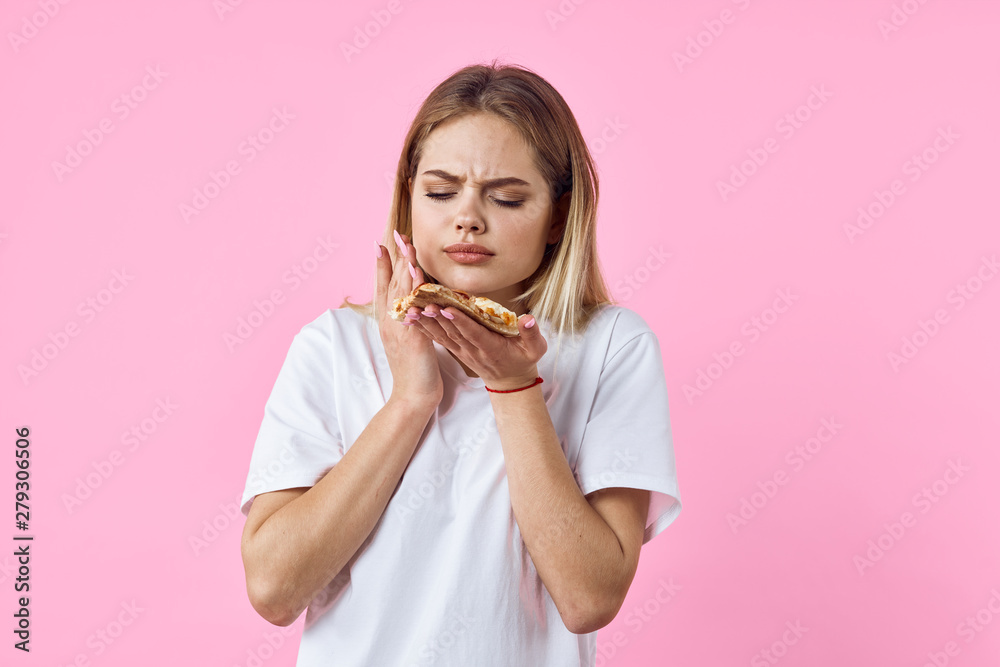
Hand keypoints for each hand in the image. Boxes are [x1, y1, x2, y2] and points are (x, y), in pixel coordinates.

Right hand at [375, 231, 442, 407]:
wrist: (413, 397)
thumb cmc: (415, 371)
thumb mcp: (410, 340)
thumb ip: (409, 322)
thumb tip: (414, 307)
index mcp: (389, 322)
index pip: (383, 287)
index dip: (381, 265)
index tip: (381, 244)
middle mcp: (390, 322)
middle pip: (391, 283)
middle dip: (394, 257)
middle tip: (396, 233)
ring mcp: (399, 328)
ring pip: (400, 291)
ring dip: (403, 266)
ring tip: (406, 244)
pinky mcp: (412, 336)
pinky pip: (413, 307)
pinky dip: (415, 289)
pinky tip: (418, 273)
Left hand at [405, 302, 546, 390]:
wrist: (510, 381)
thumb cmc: (523, 360)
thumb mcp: (535, 349)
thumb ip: (532, 334)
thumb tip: (529, 319)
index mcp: (491, 348)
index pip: (474, 333)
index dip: (460, 322)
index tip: (448, 309)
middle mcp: (473, 350)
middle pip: (453, 332)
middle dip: (437, 317)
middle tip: (423, 302)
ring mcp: (462, 351)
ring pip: (442, 335)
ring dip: (426, 321)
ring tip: (411, 308)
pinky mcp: (456, 350)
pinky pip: (438, 338)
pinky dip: (424, 327)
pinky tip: (411, 317)